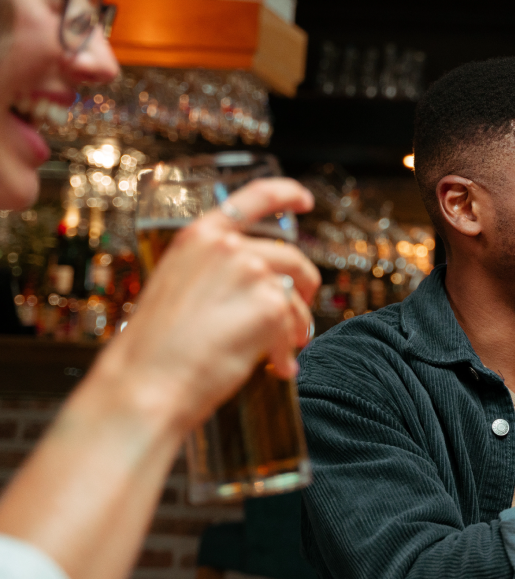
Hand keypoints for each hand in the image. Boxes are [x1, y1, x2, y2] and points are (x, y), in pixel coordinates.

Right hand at [97, 178, 318, 434]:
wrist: (146, 384)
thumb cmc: (154, 347)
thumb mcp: (176, 287)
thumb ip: (215, 272)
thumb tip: (256, 282)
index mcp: (199, 237)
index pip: (253, 197)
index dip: (287, 194)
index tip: (304, 201)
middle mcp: (227, 248)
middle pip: (291, 257)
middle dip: (304, 286)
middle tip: (299, 315)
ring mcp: (251, 273)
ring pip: (298, 294)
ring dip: (298, 324)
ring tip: (286, 349)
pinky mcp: (270, 306)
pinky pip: (295, 327)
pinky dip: (288, 349)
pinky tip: (277, 366)